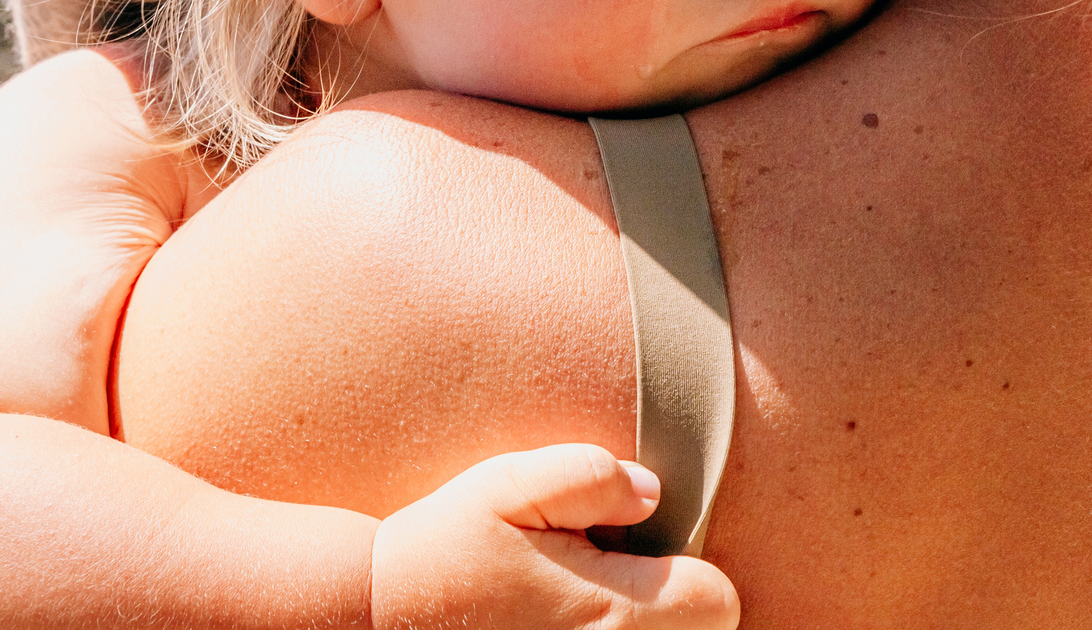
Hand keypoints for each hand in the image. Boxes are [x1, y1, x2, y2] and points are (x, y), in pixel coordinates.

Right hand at [371, 445, 739, 629]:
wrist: (373, 619)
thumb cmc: (444, 549)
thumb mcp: (507, 485)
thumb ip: (589, 476)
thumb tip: (652, 494)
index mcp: (612, 616)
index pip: (719, 602)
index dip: (692, 575)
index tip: (642, 561)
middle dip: (674, 609)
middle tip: (611, 584)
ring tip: (582, 612)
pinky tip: (563, 628)